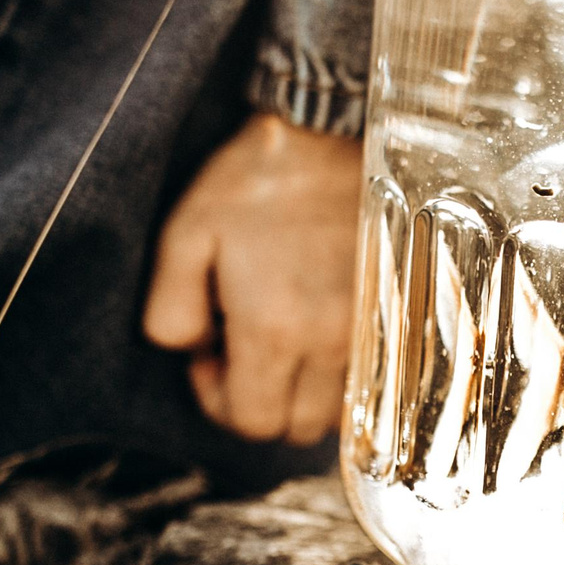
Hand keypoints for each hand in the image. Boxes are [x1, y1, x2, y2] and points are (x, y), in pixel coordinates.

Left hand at [144, 114, 362, 444]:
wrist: (334, 135)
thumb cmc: (257, 182)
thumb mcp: (187, 235)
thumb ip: (170, 309)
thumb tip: (187, 352)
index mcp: (274, 328)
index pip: (251, 422)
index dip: (219, 400)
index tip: (210, 353)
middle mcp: (329, 343)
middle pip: (295, 429)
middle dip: (262, 402)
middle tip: (244, 349)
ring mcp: (368, 332)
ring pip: (337, 411)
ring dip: (303, 392)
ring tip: (283, 341)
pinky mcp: (392, 314)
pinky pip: (370, 378)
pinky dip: (340, 375)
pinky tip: (319, 333)